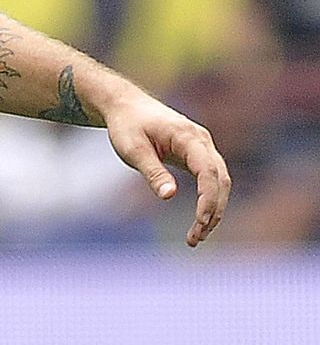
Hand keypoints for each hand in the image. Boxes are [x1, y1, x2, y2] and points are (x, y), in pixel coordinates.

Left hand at [104, 94, 230, 246]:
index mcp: (188, 136)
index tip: (200, 221)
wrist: (125, 106)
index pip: (207, 171)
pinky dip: (209, 200)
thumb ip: (152, 171)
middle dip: (213, 211)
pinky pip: (211, 180)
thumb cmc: (126, 125)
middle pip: (220, 180)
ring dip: (213, 210)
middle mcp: (202, 141)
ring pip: (219, 182)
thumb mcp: (133, 149)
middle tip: (195, 238)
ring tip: (196, 237)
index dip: (208, 199)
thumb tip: (170, 196)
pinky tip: (200, 221)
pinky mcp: (197, 154)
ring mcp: (202, 147)